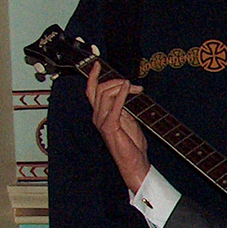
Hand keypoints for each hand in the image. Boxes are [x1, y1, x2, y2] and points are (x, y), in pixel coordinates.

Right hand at [85, 63, 150, 191]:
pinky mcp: (110, 127)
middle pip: (100, 90)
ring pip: (106, 95)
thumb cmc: (132, 144)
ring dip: (122, 88)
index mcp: (100, 114)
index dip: (93, 77)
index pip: (91, 91)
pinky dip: (121, 95)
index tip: (98, 64)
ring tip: (135, 88)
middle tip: (134, 85)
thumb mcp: (128, 120)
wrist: (134, 162)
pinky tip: (128, 88)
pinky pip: (114, 106)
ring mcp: (102, 122)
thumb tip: (124, 92)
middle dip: (117, 82)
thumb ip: (122, 107)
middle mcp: (97, 117)